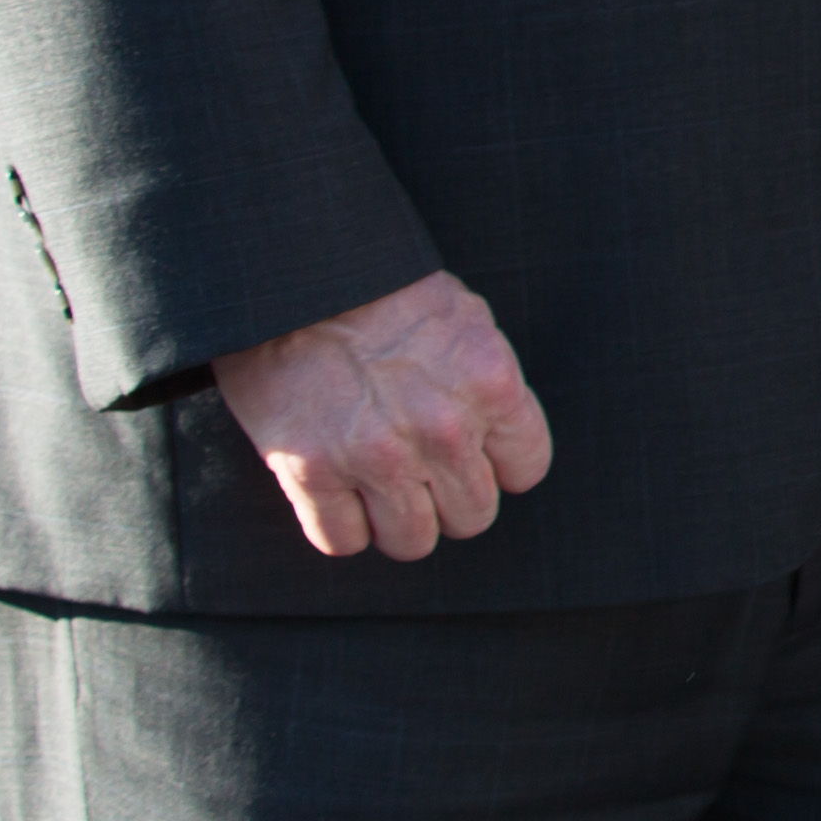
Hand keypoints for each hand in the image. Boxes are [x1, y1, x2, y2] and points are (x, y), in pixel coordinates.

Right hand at [213, 268, 551, 558]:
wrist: (294, 278)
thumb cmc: (381, 290)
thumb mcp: (464, 319)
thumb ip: (487, 383)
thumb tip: (497, 435)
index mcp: (491, 385)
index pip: (526, 469)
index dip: (498, 466)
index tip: (473, 455)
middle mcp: (444, 431)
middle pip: (472, 516)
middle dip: (448, 499)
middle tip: (421, 472)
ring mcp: (378, 457)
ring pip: (412, 541)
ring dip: (396, 521)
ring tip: (378, 487)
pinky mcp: (312, 473)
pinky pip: (341, 541)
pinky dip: (339, 526)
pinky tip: (335, 492)